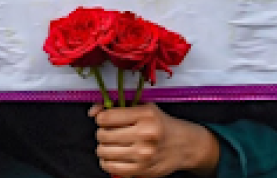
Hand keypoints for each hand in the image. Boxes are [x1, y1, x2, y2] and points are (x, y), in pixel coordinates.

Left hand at [91, 103, 220, 177]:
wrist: (184, 145)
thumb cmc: (160, 124)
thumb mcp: (142, 108)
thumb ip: (115, 107)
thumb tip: (92, 112)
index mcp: (145, 115)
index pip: (105, 118)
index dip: (102, 119)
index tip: (107, 120)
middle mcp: (145, 134)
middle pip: (102, 135)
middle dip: (102, 133)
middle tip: (111, 133)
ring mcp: (143, 154)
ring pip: (103, 151)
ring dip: (103, 148)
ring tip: (112, 145)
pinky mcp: (142, 170)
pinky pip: (111, 167)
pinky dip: (107, 162)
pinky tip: (114, 156)